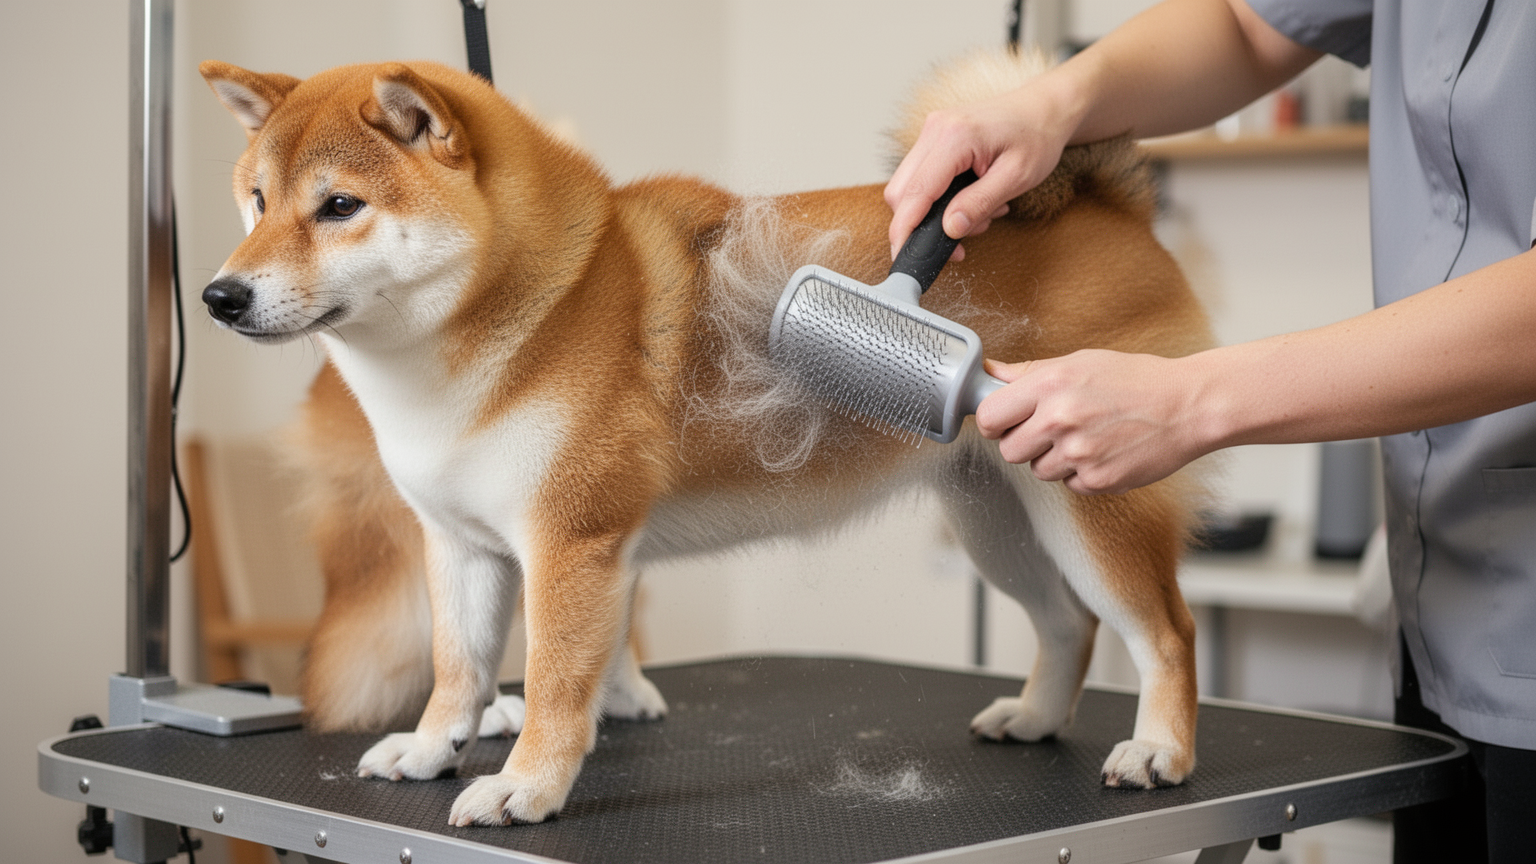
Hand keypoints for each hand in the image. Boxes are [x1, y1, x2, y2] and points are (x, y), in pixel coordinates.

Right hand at [884, 83, 1078, 259]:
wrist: (1044, 109)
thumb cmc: (1037, 137)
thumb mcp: (1017, 177)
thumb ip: (980, 203)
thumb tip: (950, 229)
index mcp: (955, 137)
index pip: (915, 192)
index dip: (904, 229)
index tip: (904, 255)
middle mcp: (935, 130)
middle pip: (901, 191)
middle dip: (921, 225)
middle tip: (958, 244)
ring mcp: (932, 132)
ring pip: (908, 187)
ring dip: (934, 214)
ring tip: (978, 215)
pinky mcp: (934, 139)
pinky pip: (922, 177)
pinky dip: (939, 199)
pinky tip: (969, 200)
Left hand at [975, 353, 1208, 494]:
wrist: (1188, 406)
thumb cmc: (1136, 380)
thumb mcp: (1079, 362)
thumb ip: (1028, 373)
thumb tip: (988, 373)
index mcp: (1050, 384)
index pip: (987, 417)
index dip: (993, 421)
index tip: (1004, 421)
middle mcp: (1060, 418)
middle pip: (1008, 450)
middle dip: (1024, 442)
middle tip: (1050, 429)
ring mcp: (1079, 452)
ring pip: (1038, 470)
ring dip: (1054, 459)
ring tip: (1085, 437)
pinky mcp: (1098, 479)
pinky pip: (1069, 484)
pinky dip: (1081, 473)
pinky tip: (1103, 451)